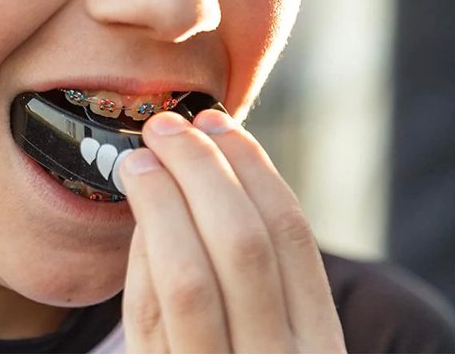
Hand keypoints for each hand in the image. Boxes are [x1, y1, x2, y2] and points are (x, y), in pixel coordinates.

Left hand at [119, 110, 345, 352]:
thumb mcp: (272, 337)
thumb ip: (250, 267)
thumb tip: (204, 172)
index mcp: (318, 344)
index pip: (293, 236)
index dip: (254, 168)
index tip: (220, 122)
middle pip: (242, 244)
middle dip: (201, 170)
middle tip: (168, 125)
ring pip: (189, 276)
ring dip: (161, 202)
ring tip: (141, 157)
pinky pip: (147, 313)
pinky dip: (140, 253)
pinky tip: (136, 214)